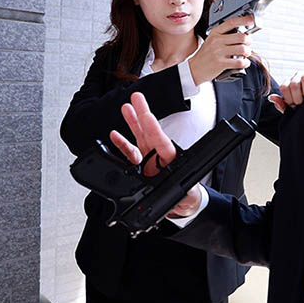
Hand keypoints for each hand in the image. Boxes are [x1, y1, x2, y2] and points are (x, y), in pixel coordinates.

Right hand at [109, 92, 201, 216]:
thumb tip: (175, 194)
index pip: (161, 141)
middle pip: (150, 132)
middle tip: (137, 97)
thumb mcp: (186, 194)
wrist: (183, 205)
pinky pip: (129, 153)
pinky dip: (122, 144)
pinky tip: (115, 134)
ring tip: (126, 107)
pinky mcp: (140, 167)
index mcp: (171, 160)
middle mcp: (159, 156)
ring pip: (139, 137)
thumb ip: (180, 192)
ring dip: (132, 122)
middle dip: (143, 113)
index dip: (153, 128)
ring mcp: (149, 160)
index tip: (146, 115)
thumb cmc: (188, 195)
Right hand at [188, 16, 253, 85]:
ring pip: (242, 49)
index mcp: (215, 33)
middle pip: (241, 36)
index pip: (231, 22)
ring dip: (248, 52)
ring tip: (245, 54)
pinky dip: (245, 62)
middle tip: (248, 44)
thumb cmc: (205, 55)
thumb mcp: (212, 40)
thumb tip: (243, 33)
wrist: (195, 69)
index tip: (251, 20)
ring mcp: (218, 52)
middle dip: (249, 41)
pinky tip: (244, 62)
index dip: (244, 20)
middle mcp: (217, 41)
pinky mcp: (220, 63)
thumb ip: (224, 35)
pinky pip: (240, 62)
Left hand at [269, 70, 303, 112]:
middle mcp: (297, 76)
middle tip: (303, 103)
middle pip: (294, 84)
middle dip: (299, 98)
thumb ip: (282, 104)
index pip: (284, 87)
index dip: (289, 99)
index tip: (295, 105)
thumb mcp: (292, 108)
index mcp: (289, 83)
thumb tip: (271, 97)